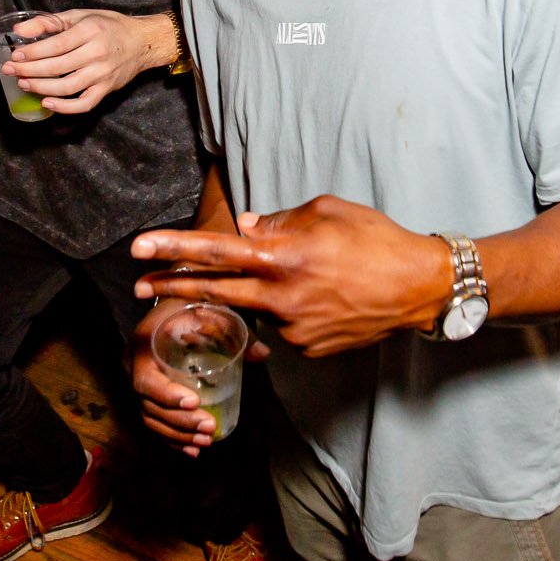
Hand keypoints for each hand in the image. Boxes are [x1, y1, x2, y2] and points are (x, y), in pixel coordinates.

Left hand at [0, 9, 170, 114]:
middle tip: (10, 70)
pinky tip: (47, 103)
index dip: (32, 53)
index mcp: (89, 31)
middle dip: (29, 70)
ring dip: (41, 88)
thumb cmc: (108, 26)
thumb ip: (49, 21)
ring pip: (67, 87)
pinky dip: (65, 107)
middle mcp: (97, 53)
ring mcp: (102, 74)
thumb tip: (19, 29)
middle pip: (57, 67)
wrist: (142, 41)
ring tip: (24, 84)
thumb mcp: (80, 16)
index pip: (54, 45)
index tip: (14, 55)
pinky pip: (84, 104)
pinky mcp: (107, 89)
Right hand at [130, 298, 268, 455]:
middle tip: (209, 427)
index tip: (195, 403)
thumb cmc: (192, 306)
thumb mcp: (211, 310)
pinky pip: (155, 421)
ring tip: (206, 441)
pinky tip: (193, 449)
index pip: (146, 378)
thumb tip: (262, 353)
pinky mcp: (148, 394)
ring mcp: (139, 383)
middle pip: (150, 405)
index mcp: (143, 343)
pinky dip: (172, 438)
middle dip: (180, 422)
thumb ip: (234, 330)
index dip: (167, 395)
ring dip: (178, 435)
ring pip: (152, 418)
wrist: (174, 303)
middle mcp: (133, 365)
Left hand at [132, 195, 451, 356]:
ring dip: (260, 293)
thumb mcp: (327, 211)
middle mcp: (281, 297)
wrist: (420, 288)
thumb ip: (278, 220)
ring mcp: (293, 329)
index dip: (173, 249)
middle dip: (173, 287)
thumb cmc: (377, 240)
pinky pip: (284, 326)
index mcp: (283, 257)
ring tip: (309, 276)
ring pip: (257, 307)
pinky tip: (325, 298)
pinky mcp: (308, 349)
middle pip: (214, 292)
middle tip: (139, 286)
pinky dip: (291, 310)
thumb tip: (244, 228)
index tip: (138, 249)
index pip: (215, 251)